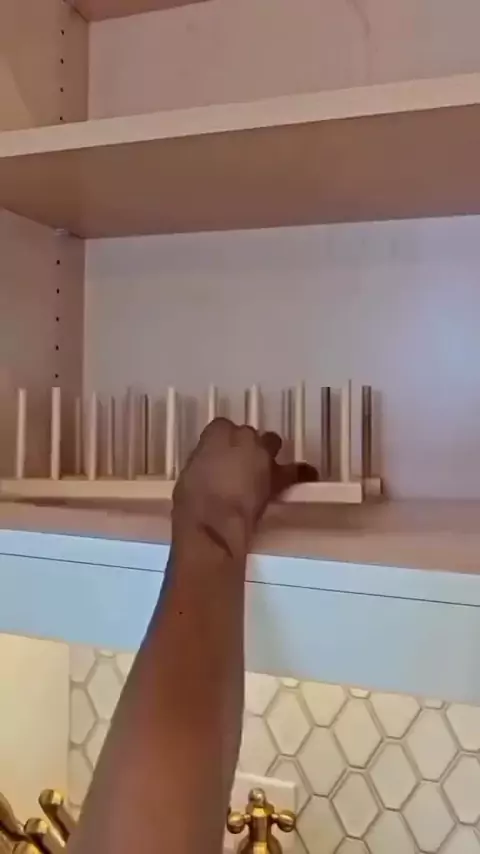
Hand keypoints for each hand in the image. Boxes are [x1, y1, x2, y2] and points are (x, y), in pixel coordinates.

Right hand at [172, 418, 316, 557]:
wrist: (214, 521)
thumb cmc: (192, 499)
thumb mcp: (190, 472)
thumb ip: (205, 460)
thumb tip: (213, 464)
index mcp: (217, 433)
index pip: (221, 427)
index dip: (220, 442)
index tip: (216, 454)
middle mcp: (244, 437)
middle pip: (247, 434)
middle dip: (243, 445)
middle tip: (236, 463)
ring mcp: (264, 455)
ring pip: (272, 443)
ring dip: (267, 452)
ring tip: (263, 466)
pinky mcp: (278, 477)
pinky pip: (297, 470)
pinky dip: (300, 472)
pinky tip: (306, 473)